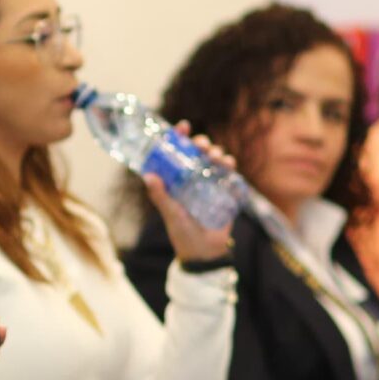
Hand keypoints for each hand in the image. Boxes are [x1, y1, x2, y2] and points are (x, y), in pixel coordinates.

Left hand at [142, 127, 237, 265]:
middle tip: (201, 144)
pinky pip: (230, 175)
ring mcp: (210, 184)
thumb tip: (148, 175)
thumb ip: (160, 195)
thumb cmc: (182, 233)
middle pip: (198, 152)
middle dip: (201, 143)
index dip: (179, 137)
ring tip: (216, 157)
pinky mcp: (225, 192)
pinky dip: (230, 166)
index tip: (183, 126)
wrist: (204, 253)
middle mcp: (193, 178)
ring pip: (215, 160)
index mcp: (177, 179)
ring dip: (217, 153)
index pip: (177, 153)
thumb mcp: (170, 213)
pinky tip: (229, 165)